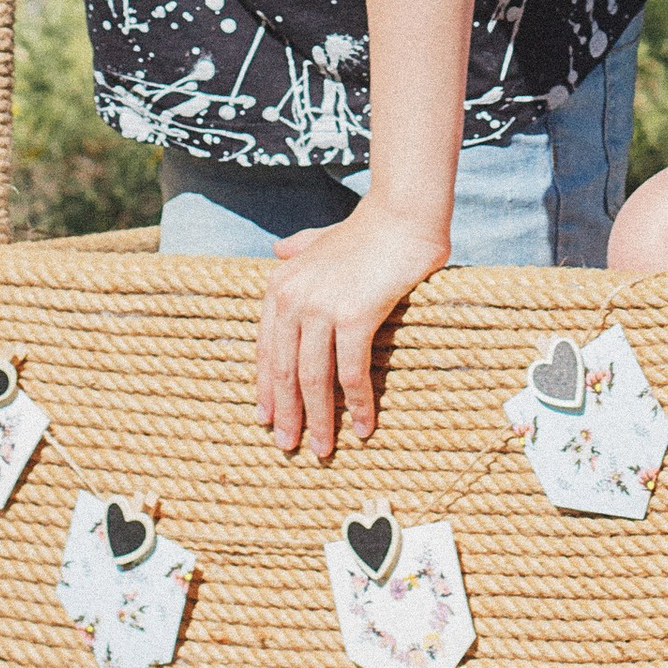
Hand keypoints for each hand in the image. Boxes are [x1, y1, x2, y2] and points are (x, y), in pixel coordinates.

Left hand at [255, 199, 447, 460]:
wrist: (402, 217)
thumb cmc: (366, 231)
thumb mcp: (321, 240)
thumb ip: (298, 249)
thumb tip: (278, 249)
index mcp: (281, 285)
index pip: (266, 349)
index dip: (266, 388)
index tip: (267, 419)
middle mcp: (294, 298)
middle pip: (285, 371)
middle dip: (288, 414)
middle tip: (289, 446)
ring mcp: (321, 308)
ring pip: (314, 379)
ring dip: (320, 420)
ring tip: (323, 449)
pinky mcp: (353, 316)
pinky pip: (351, 372)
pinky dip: (358, 404)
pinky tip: (364, 427)